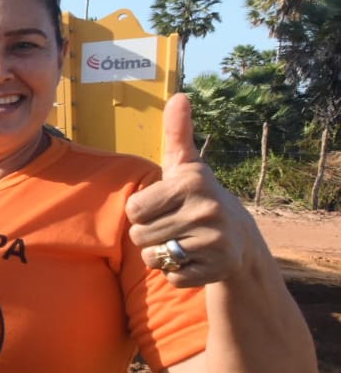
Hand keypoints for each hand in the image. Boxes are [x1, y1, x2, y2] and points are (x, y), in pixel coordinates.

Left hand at [125, 93, 255, 287]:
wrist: (239, 238)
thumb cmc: (197, 197)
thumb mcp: (185, 166)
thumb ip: (177, 133)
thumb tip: (179, 95)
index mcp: (190, 183)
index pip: (133, 210)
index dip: (142, 211)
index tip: (163, 206)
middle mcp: (206, 210)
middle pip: (139, 236)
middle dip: (149, 234)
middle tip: (174, 226)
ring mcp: (213, 242)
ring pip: (152, 258)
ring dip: (160, 254)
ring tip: (182, 240)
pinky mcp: (216, 269)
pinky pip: (171, 277)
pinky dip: (177, 273)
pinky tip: (194, 259)